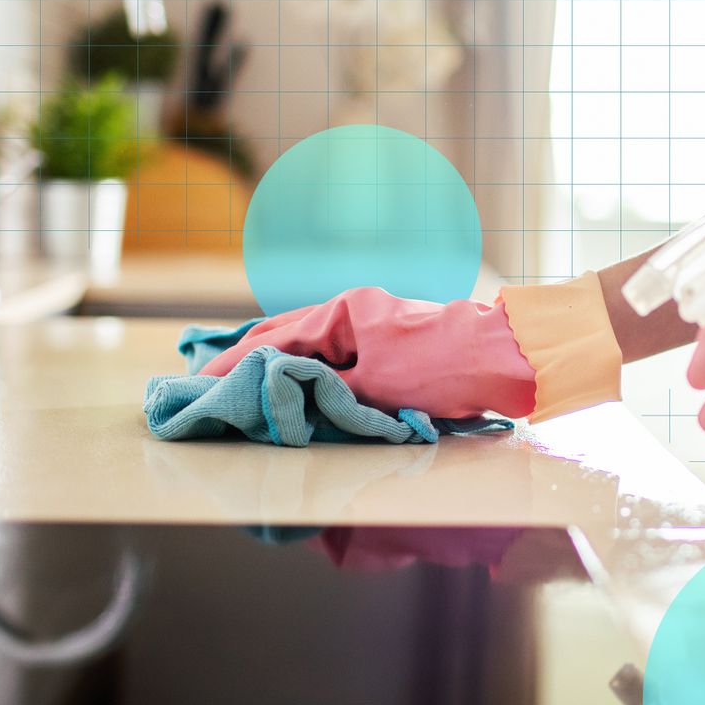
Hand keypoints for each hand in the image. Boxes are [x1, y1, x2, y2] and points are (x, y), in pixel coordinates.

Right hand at [200, 287, 536, 419]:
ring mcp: (372, 326)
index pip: (275, 340)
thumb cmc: (441, 369)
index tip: (200, 381)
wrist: (504, 361)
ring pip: (308, 344)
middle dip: (246, 357)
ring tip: (237, 379)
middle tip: (205, 377)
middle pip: (286, 335)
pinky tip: (294, 380)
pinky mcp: (388, 346)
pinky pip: (333, 356)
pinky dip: (306, 368)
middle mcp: (355, 312)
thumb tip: (287, 392)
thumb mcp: (375, 385)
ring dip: (274, 362)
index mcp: (344, 312)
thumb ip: (327, 389)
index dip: (235, 363)